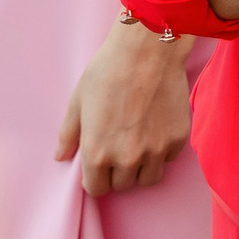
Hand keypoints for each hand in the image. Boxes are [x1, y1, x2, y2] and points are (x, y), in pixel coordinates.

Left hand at [55, 20, 190, 195]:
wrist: (148, 49)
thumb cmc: (108, 70)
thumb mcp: (78, 101)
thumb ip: (69, 134)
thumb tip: (61, 157)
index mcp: (97, 153)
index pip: (96, 189)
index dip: (96, 177)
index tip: (100, 163)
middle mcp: (126, 159)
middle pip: (123, 185)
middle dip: (118, 171)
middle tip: (120, 146)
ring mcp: (155, 150)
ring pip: (149, 178)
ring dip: (142, 167)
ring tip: (140, 142)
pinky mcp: (177, 138)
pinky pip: (168, 158)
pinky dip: (162, 150)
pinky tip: (156, 128)